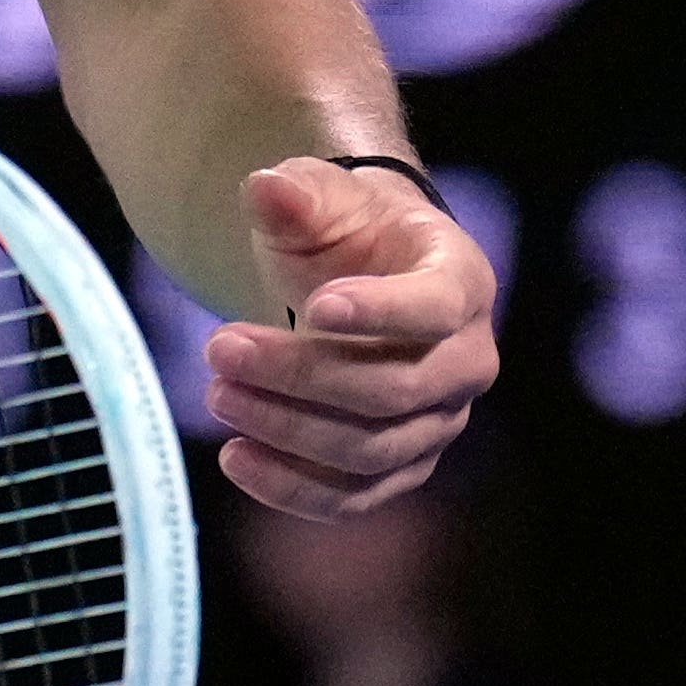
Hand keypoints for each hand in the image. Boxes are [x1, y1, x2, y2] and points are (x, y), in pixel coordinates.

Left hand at [206, 158, 496, 517]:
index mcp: (461, 282)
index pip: (433, 308)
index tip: (312, 305)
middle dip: (300, 376)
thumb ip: (296, 195)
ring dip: (286, 430)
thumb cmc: (347, 233)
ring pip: (370, 451)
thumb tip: (265, 189)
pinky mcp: (402, 466)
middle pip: (393, 391)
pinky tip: (234, 457)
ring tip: (218, 393)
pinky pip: (353, 496)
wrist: (359, 280)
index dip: (379, 313)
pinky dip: (291, 487)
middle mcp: (467, 362)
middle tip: (219, 347)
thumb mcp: (322, 199)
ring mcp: (438, 423)